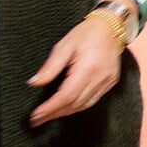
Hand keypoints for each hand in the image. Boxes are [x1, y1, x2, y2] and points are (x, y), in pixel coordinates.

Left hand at [28, 5, 129, 125]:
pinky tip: (67, 107)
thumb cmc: (87, 33)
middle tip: (37, 120)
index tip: (36, 116)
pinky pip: (93, 100)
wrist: (112, 26)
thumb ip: (50, 67)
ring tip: (49, 116)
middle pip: (74, 104)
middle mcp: (99, 78)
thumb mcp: (64, 46)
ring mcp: (107, 82)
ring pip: (84, 105)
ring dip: (65, 112)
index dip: (50, 109)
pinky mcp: (110, 82)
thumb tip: (34, 83)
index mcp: (87, 69)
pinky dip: (78, 106)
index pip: (66, 96)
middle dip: (54, 114)